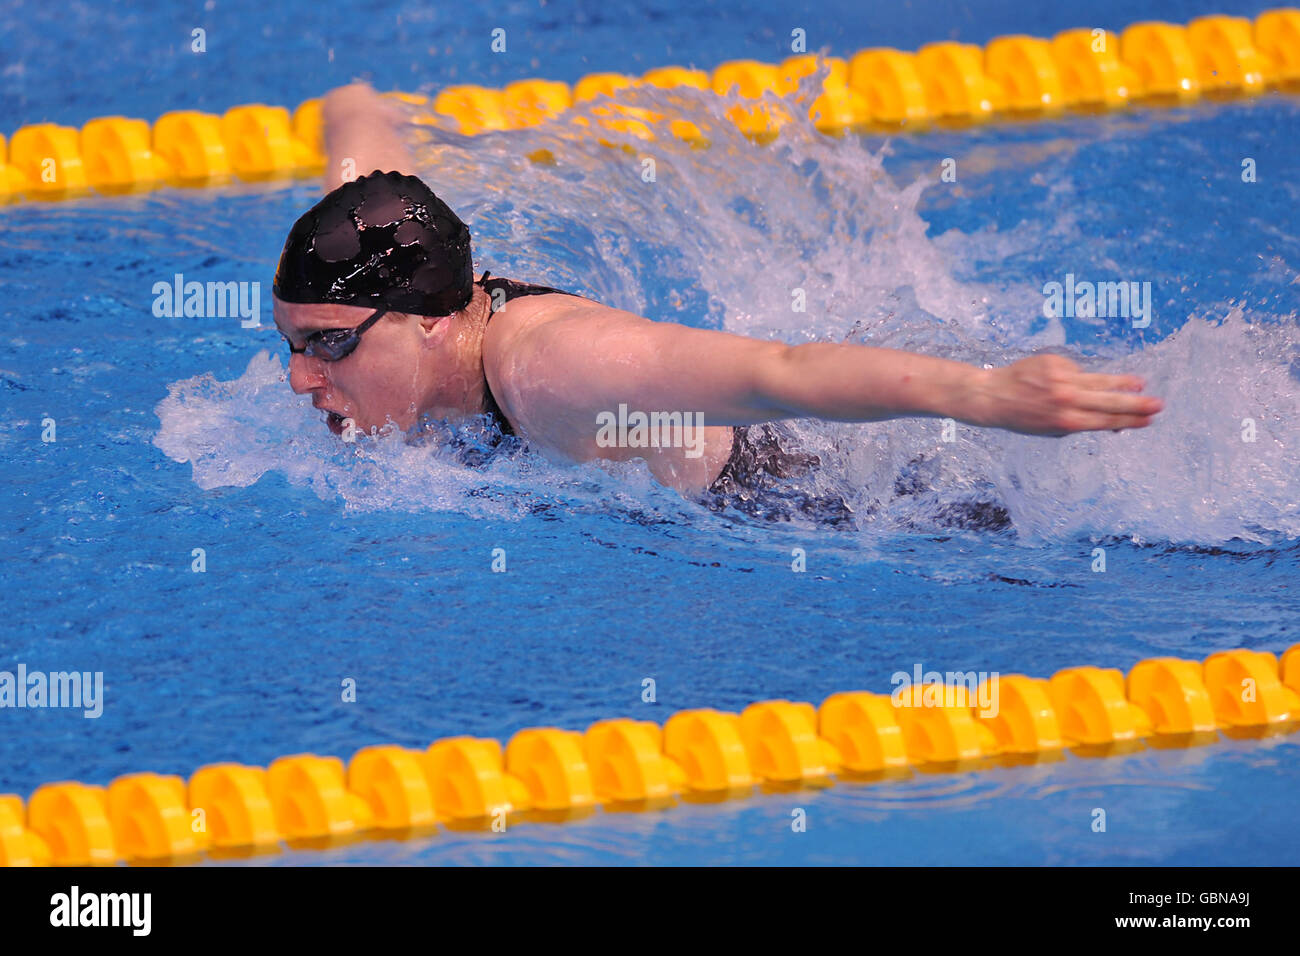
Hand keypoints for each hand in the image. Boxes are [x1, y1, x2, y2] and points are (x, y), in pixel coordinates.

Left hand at [973, 353, 1163, 435]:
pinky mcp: (1055, 362)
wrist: (994, 396)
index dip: (1129, 421)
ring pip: (1099, 381)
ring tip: (1140, 383)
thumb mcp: (1052, 429)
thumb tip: (1113, 423)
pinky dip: (1075, 377)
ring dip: (1122, 383)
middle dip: (1136, 404)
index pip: (1106, 421)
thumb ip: (1082, 424)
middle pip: (1109, 402)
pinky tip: (1060, 383)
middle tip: (1158, 405)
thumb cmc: (1024, 417)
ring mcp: (1061, 379)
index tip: (1148, 421)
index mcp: (1066, 422)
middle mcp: (1066, 400)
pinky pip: (1076, 370)